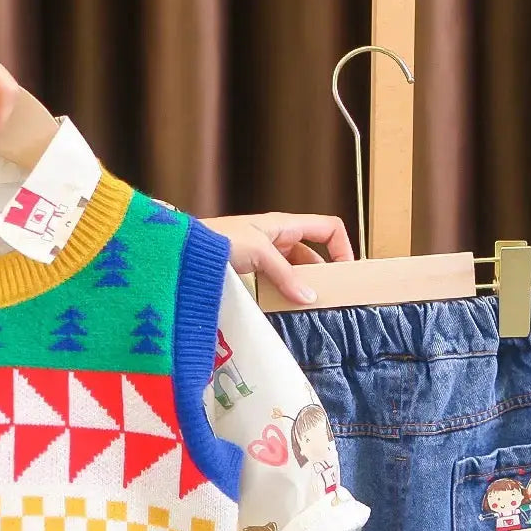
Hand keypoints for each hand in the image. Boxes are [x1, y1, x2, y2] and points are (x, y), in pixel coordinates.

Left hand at [202, 212, 353, 304]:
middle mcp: (277, 237)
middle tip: (327, 297)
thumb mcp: (260, 253)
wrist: (185, 250)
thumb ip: (286, 275)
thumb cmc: (219, 240)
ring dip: (300, 286)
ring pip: (293, 270)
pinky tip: (282, 306)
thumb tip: (309, 296)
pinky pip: (275, 280)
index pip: (328, 228)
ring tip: (306, 306)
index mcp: (285, 224)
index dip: (342, 247)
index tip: (346, 272)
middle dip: (321, 273)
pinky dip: (282, 292)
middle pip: (312, 254)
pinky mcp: (250, 269)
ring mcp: (264, 254)